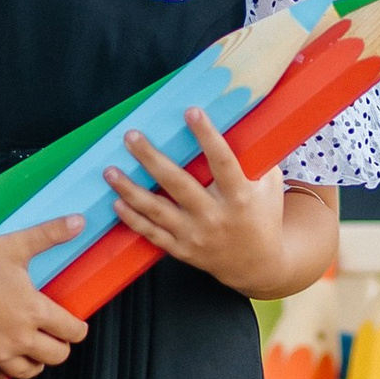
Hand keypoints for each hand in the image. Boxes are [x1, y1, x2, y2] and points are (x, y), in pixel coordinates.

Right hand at [0, 218, 89, 378]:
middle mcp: (19, 337)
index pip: (72, 331)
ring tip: (34, 355)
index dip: (78, 329)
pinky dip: (1, 377)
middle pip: (56, 356)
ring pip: (28, 371)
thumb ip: (50, 234)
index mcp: (34, 311)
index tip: (76, 327)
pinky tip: (3, 376)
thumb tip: (78, 221)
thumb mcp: (15, 245)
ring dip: (35, 363)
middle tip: (56, 340)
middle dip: (60, 348)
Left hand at [104, 111, 290, 295]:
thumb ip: (254, 159)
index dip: (207, 136)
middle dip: (151, 158)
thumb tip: (242, 122)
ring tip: (109, 170)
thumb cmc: (264, 217)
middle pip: (177, 183)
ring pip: (156, 210)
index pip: (222, 162)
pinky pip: (152, 233)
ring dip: (130, 189)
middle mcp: (214, 216)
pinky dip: (132, 219)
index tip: (191, 112)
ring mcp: (195, 235)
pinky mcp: (182, 250)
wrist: (258, 266)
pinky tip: (116, 202)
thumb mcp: (269, 187)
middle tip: (131, 136)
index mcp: (239, 197)